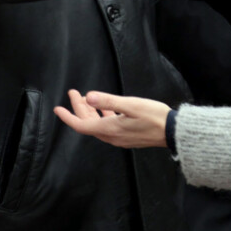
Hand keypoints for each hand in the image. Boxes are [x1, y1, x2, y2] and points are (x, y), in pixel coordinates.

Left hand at [54, 89, 169, 148]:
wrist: (172, 132)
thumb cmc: (154, 117)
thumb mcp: (131, 105)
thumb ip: (109, 100)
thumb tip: (89, 96)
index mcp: (110, 129)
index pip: (81, 125)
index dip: (68, 117)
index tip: (57, 109)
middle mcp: (112, 136)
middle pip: (88, 123)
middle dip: (78, 108)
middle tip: (73, 93)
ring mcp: (119, 137)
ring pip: (97, 124)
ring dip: (89, 110)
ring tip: (84, 97)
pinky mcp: (126, 135)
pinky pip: (107, 125)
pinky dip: (101, 115)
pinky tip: (104, 106)